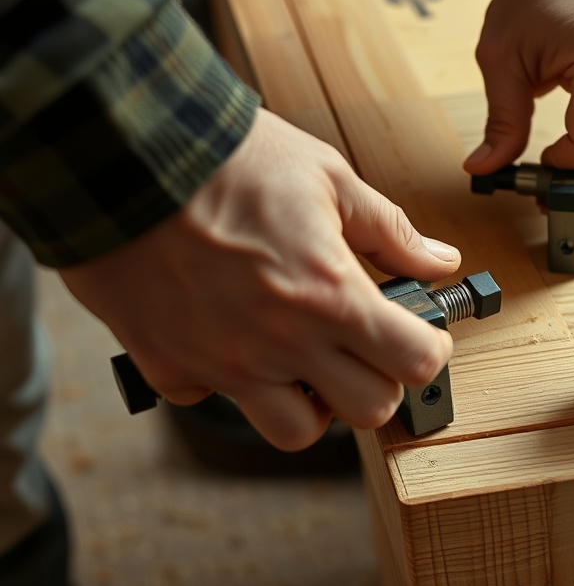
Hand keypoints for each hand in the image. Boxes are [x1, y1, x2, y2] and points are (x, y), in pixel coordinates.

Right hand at [60, 108, 460, 449]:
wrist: (121, 153)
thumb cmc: (226, 158)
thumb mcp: (328, 177)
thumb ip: (390, 231)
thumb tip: (439, 260)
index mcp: (328, 295)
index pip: (414, 363)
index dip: (429, 350)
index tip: (421, 335)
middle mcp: (280, 342)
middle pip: (369, 411)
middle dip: (380, 380)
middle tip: (366, 346)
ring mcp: (223, 364)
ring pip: (296, 432)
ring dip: (314, 403)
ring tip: (306, 359)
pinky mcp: (170, 368)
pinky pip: (218, 401)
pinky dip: (233, 382)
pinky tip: (233, 338)